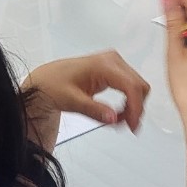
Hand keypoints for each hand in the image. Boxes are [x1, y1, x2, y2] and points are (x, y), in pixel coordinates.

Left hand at [23, 50, 149, 131]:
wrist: (47, 79)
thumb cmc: (54, 85)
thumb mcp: (72, 101)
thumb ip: (94, 110)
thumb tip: (114, 118)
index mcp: (103, 65)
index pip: (131, 86)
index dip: (136, 108)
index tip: (132, 126)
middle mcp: (112, 60)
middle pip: (139, 86)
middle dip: (135, 108)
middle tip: (124, 126)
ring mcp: (114, 64)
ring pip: (137, 87)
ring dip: (133, 106)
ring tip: (117, 119)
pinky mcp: (114, 70)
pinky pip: (130, 86)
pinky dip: (129, 101)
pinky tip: (117, 112)